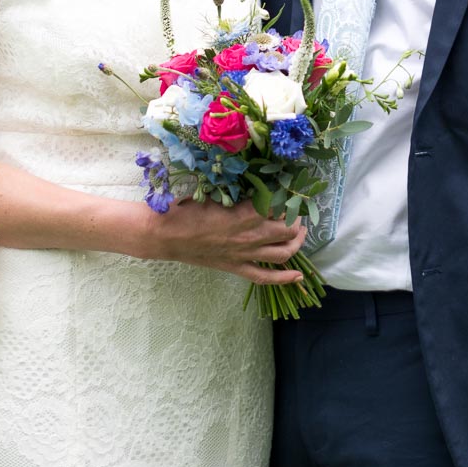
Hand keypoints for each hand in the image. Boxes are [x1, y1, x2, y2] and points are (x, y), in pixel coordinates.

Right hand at [144, 198, 307, 285]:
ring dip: (297, 243)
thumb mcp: (217, 193)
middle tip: (296, 210)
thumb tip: (260, 187)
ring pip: (283, 254)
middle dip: (297, 219)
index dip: (289, 199)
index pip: (281, 207)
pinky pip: (265, 278)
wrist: (166, 235)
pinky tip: (298, 277)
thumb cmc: (188, 209)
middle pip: (289, 230)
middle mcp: (251, 236)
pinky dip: (284, 279)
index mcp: (246, 214)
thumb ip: (241, 194)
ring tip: (300, 232)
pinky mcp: (237, 268)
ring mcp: (245, 255)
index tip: (289, 191)